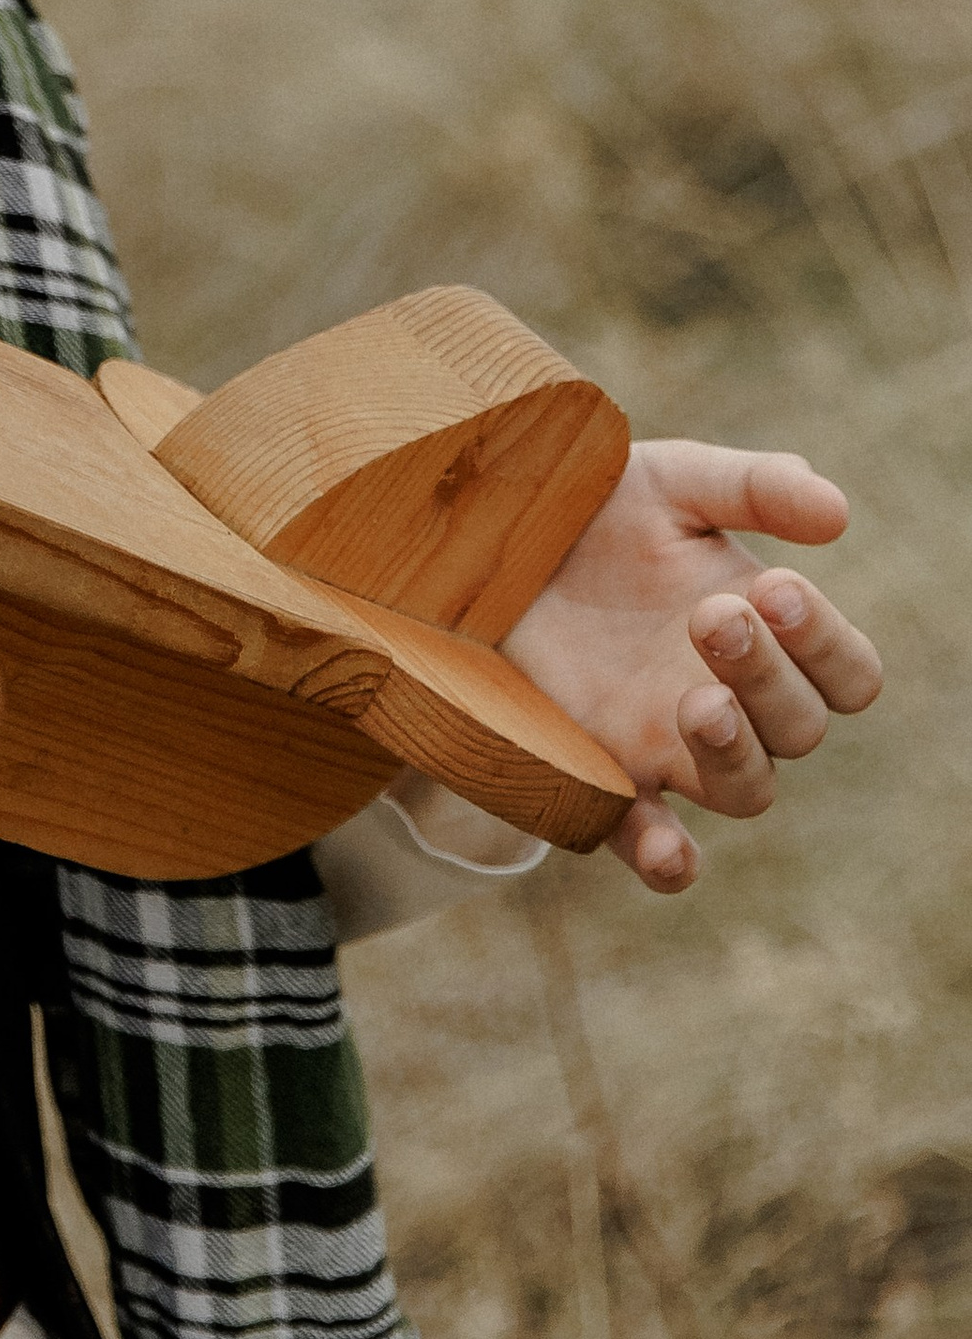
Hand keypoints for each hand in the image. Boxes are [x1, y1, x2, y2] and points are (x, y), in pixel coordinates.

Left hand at [503, 438, 880, 893]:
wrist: (490, 535)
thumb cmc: (598, 506)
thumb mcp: (673, 481)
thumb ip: (755, 487)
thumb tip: (836, 509)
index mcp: (768, 634)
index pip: (847, 673)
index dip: (827, 644)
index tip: (775, 590)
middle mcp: (735, 699)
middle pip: (798, 728)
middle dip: (767, 675)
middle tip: (711, 615)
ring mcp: (672, 744)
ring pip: (746, 790)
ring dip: (734, 754)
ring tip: (699, 702)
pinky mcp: (603, 772)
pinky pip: (647, 839)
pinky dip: (666, 857)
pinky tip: (668, 852)